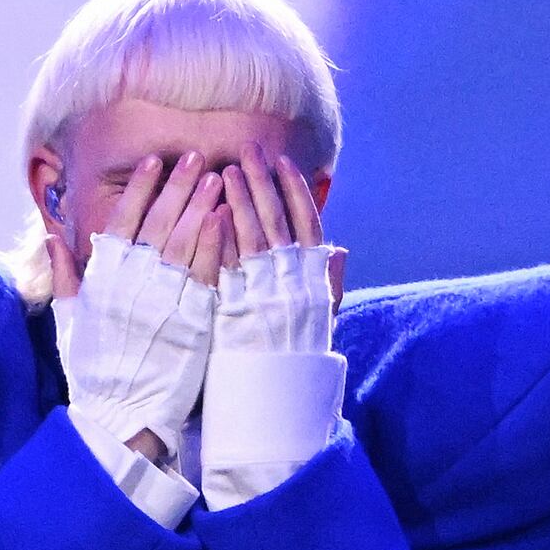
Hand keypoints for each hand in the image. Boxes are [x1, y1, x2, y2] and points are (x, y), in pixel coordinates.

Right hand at [45, 151, 229, 460]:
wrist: (122, 416)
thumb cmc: (94, 372)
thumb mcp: (71, 321)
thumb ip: (65, 277)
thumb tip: (51, 239)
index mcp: (103, 282)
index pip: (123, 222)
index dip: (140, 189)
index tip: (154, 161)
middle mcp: (132, 286)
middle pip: (158, 223)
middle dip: (178, 186)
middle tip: (196, 157)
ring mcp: (163, 302)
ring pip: (185, 242)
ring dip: (201, 205)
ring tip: (216, 176)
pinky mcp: (191, 322)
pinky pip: (205, 274)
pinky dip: (214, 243)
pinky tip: (226, 218)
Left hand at [214, 144, 346, 353]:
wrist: (277, 400)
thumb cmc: (298, 357)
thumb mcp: (321, 320)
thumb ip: (328, 283)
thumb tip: (338, 251)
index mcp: (314, 281)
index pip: (307, 224)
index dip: (295, 191)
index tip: (283, 163)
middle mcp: (291, 283)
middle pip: (276, 221)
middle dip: (262, 182)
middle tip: (249, 149)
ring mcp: (262, 295)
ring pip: (250, 238)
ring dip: (239, 201)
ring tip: (227, 171)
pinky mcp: (235, 311)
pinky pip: (226, 267)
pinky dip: (221, 238)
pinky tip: (210, 213)